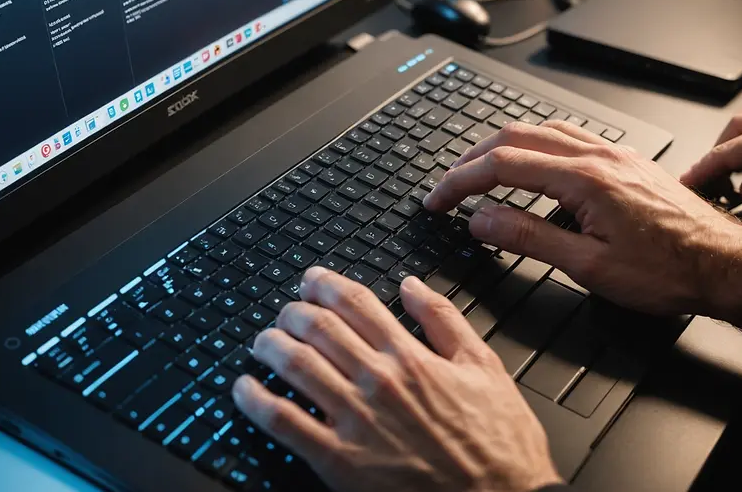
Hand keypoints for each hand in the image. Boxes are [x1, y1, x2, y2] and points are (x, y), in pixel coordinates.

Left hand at [232, 267, 561, 491]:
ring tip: (263, 342)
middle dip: (293, 312)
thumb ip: (445, 321)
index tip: (311, 281)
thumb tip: (412, 286)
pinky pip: (284, 422)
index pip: (355, 304)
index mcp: (411, 357)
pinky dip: (255, 401)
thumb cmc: (497, 444)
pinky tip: (244, 390)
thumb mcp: (485, 368)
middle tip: (286, 312)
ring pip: (295, 365)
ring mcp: (356, 420)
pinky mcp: (339, 461)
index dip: (324, 284)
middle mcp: (379, 381)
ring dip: (270, 345)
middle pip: (318, 328)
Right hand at [424, 121, 741, 316]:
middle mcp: (597, 156)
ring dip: (500, 147)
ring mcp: (613, 153)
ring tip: (477, 172)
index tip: (437, 200)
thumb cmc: (667, 270)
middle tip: (447, 186)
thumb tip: (481, 220)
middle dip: (471, 160)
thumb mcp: (588, 266)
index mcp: (583, 179)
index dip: (459, 182)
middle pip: (515, 137)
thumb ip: (528, 238)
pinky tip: (529, 162)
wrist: (724, 263)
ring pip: (541, 130)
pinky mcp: (624, 160)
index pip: (501, 166)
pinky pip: (567, 136)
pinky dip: (533, 144)